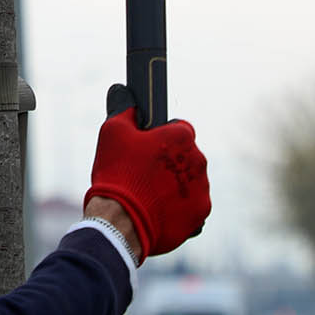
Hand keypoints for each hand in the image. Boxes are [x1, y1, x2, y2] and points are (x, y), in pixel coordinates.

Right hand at [85, 106, 210, 258]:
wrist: (120, 221)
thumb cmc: (117, 174)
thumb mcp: (113, 131)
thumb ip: (124, 109)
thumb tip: (123, 92)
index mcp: (182, 137)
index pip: (179, 128)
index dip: (163, 136)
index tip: (149, 147)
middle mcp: (198, 161)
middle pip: (186, 156)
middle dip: (170, 162)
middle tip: (145, 173)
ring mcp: (201, 190)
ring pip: (190, 182)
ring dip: (176, 185)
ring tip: (150, 195)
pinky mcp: (200, 215)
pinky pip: (192, 207)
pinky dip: (179, 209)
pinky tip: (158, 211)